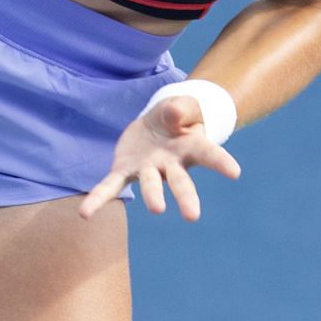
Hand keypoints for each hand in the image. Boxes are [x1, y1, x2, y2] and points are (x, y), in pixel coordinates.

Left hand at [78, 94, 242, 220]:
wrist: (158, 122)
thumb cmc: (177, 114)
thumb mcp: (181, 104)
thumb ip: (180, 108)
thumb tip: (173, 115)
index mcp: (192, 146)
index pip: (209, 154)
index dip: (221, 162)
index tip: (235, 172)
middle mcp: (172, 163)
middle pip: (180, 181)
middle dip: (186, 197)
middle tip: (192, 216)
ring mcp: (149, 169)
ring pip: (151, 184)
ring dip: (153, 196)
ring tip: (157, 209)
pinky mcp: (125, 170)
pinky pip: (111, 186)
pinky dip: (98, 198)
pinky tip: (85, 214)